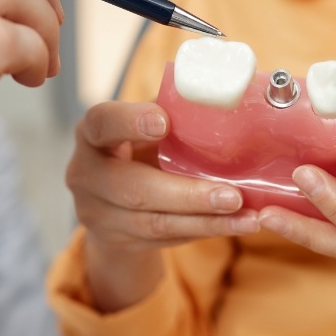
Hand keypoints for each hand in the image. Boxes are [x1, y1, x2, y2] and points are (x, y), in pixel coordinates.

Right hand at [66, 100, 259, 310]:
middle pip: (133, 189)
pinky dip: (205, 231)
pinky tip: (237, 226)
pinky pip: (167, 239)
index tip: (163, 121)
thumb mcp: (147, 126)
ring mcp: (99, 214)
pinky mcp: (120, 241)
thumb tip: (230, 94)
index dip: (130, 122)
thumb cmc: (141, 147)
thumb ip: (174, 113)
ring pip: (155, 223)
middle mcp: (86, 175)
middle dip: (187, 195)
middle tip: (233, 195)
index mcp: (93, 133)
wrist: (113, 200)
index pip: (102, 123)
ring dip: (207, 221)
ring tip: (248, 218)